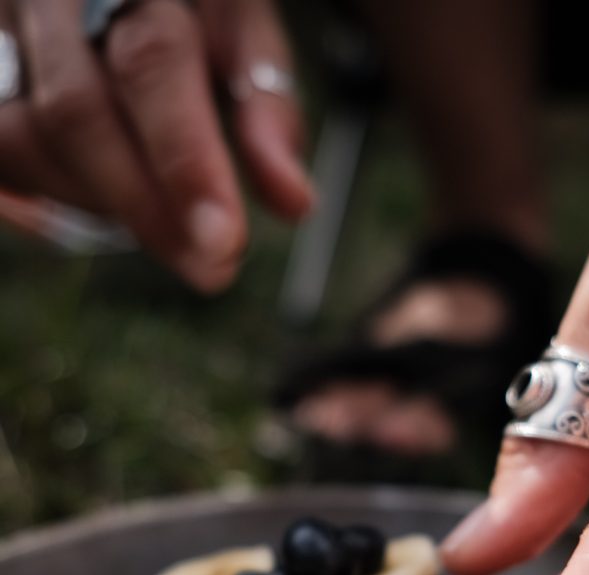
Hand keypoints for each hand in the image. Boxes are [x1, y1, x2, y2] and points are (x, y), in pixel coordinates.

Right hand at [0, 0, 313, 289]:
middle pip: (75, 112)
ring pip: (24, 140)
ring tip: (164, 219)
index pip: (151, 63)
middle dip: (145, 209)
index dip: (186, 160)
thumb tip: (294, 204)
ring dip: (100, 205)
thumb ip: (265, 105)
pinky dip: (49, 201)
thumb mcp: (240, 27)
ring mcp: (2, 36)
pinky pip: (0, 161)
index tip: (223, 242)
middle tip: (209, 268)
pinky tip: (106, 209)